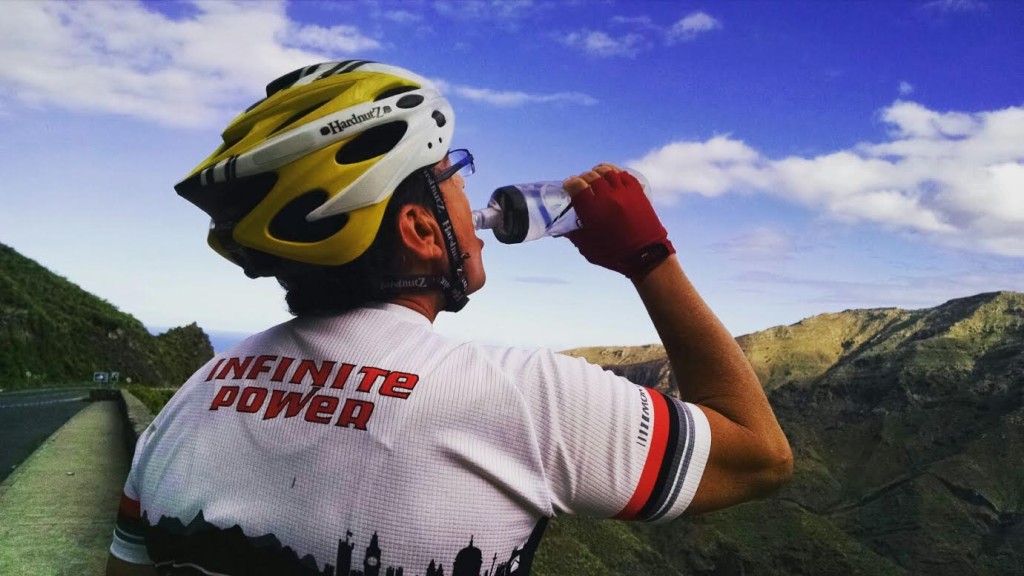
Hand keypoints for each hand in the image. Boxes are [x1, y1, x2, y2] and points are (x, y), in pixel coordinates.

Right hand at [562, 164, 673, 278]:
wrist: (645, 255)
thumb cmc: (615, 255)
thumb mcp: (588, 247)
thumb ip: (573, 235)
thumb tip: (561, 229)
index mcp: (592, 211)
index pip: (576, 185)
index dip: (569, 183)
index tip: (568, 186)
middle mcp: (607, 197)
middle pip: (590, 176)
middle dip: (582, 178)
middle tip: (580, 184)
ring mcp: (624, 192)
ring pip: (607, 171)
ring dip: (598, 172)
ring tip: (595, 176)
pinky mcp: (637, 191)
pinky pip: (623, 174)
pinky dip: (614, 172)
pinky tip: (611, 176)